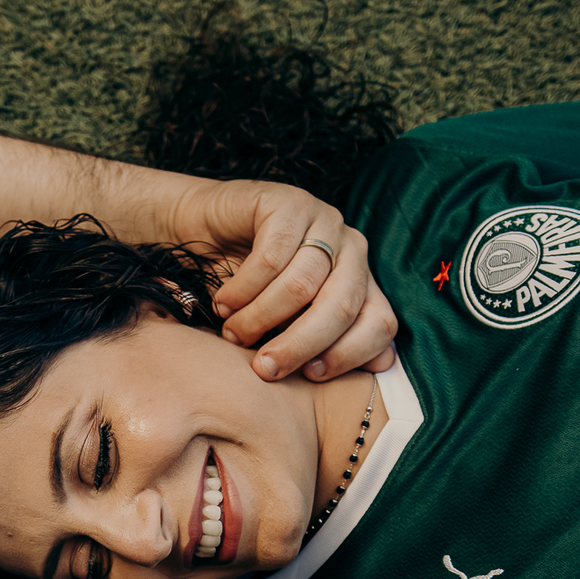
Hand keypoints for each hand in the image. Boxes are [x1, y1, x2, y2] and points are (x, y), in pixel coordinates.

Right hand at [169, 178, 397, 382]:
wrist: (199, 233)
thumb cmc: (245, 289)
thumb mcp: (283, 325)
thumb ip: (318, 347)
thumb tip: (378, 367)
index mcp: (360, 283)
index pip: (380, 323)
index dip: (349, 355)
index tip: (310, 375)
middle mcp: (351, 250)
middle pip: (342, 307)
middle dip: (299, 345)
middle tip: (263, 367)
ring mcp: (324, 222)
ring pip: (302, 285)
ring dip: (260, 318)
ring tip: (232, 333)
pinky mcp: (291, 202)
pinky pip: (271, 258)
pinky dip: (243, 290)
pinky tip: (224, 302)